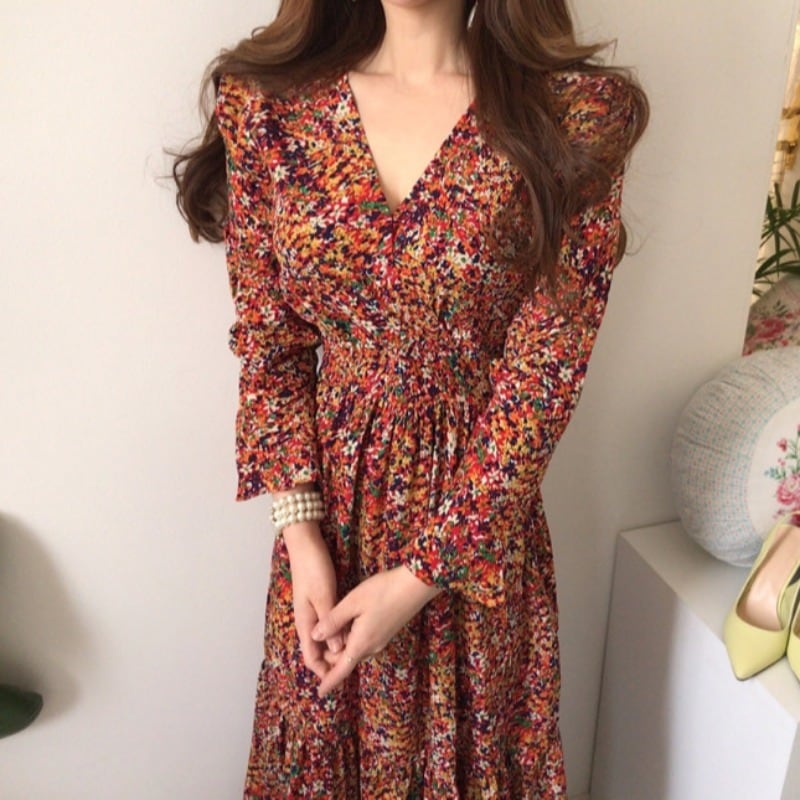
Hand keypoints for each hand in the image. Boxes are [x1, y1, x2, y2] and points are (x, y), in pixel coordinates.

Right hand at [283, 522, 343, 680]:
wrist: (305, 544)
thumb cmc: (313, 569)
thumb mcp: (324, 596)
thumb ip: (331, 623)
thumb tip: (337, 649)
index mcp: (305, 622)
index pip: (312, 656)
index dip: (324, 671)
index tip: (337, 682)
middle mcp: (306, 620)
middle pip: (317, 650)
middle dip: (332, 660)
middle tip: (352, 665)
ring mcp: (311, 610)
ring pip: (323, 638)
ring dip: (335, 647)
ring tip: (353, 652)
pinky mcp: (318, 601)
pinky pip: (327, 625)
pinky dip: (337, 633)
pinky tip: (349, 631)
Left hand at [311, 566, 441, 696]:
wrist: (416, 585)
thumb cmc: (383, 591)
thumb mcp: (352, 602)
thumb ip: (333, 620)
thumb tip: (314, 636)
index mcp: (361, 643)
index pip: (341, 670)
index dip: (329, 681)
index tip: (319, 693)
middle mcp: (372, 647)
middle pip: (346, 660)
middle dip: (330, 657)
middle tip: (315, 642)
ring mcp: (381, 640)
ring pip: (355, 651)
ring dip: (340, 647)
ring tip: (328, 632)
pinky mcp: (386, 632)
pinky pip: (364, 643)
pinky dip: (351, 640)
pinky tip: (347, 624)